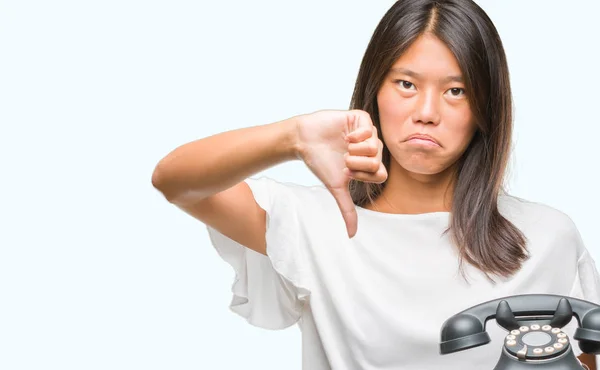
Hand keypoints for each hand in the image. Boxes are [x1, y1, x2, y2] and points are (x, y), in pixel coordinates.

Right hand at [295, 109, 387, 236]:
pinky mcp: (360, 118)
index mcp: (369, 164)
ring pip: (375, 146)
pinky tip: (344, 136)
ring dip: (355, 150)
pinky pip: (369, 129)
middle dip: (357, 163)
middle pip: (378, 161)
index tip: (347, 172)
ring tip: (343, 146)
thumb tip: (351, 236)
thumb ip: (347, 209)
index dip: (363, 175)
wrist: (304, 141)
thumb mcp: (337, 188)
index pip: (381, 174)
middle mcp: (371, 148)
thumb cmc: (320, 162)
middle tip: (344, 158)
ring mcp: (367, 132)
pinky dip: (355, 136)